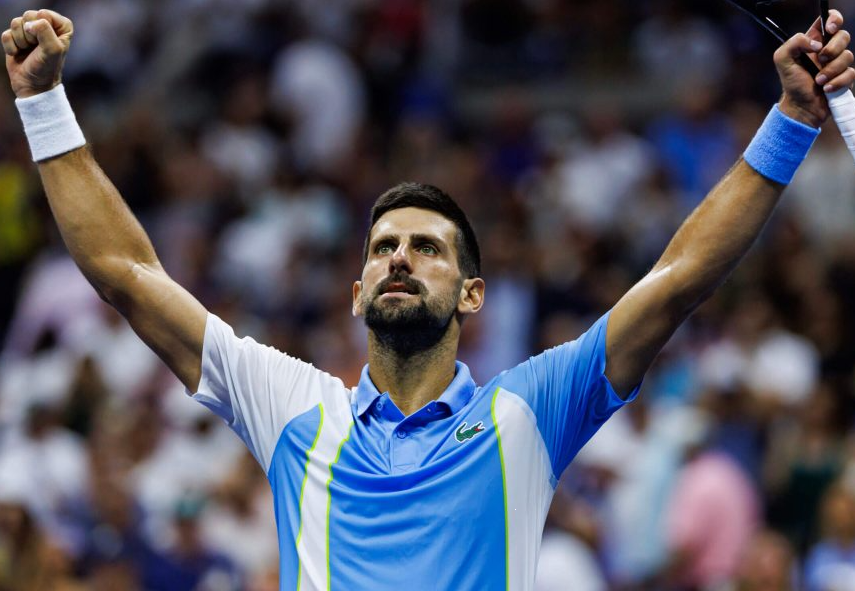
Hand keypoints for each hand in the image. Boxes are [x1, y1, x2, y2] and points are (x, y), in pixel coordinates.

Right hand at [2, 10, 72, 98]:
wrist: (32, 85)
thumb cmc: (47, 69)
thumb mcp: (53, 50)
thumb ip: (45, 31)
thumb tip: (29, 24)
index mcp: (61, 28)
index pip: (45, 13)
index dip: (42, 28)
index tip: (46, 43)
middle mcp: (46, 27)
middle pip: (29, 15)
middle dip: (29, 34)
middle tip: (36, 48)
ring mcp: (30, 32)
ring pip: (16, 22)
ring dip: (20, 40)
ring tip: (27, 51)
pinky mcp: (15, 38)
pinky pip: (6, 33)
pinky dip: (10, 46)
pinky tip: (17, 54)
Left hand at [775, 9, 854, 127]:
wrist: (801, 107)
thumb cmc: (792, 83)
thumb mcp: (782, 60)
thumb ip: (794, 43)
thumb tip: (817, 44)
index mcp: (814, 41)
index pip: (829, 19)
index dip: (834, 19)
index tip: (830, 29)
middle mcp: (828, 49)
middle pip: (844, 35)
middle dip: (833, 48)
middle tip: (820, 59)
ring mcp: (838, 63)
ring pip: (848, 55)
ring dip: (831, 70)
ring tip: (818, 80)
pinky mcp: (846, 77)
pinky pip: (851, 73)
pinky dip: (837, 82)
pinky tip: (826, 88)